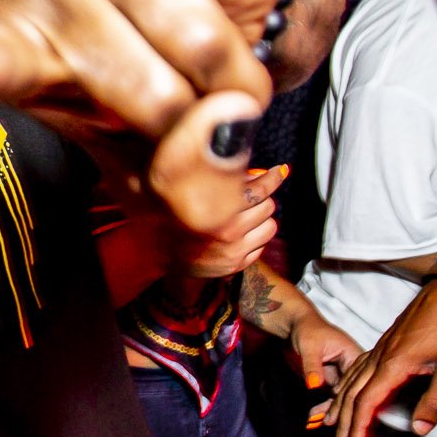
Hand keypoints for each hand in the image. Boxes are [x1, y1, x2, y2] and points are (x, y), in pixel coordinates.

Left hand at [0, 0, 275, 234]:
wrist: (197, 60)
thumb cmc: (150, 116)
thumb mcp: (157, 180)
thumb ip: (185, 196)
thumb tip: (222, 161)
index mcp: (16, 59)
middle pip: (144, 92)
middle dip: (197, 135)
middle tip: (199, 138)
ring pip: (195, 43)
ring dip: (234, 82)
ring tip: (218, 84)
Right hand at [178, 164, 284, 278]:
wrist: (157, 252)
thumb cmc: (176, 215)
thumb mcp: (192, 190)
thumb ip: (224, 181)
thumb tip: (258, 173)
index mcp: (215, 209)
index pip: (258, 190)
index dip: (272, 177)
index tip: (279, 171)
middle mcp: (227, 231)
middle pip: (268, 206)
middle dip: (261, 198)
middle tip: (251, 196)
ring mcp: (233, 250)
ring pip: (270, 226)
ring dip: (262, 219)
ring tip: (246, 216)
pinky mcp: (235, 265)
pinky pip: (261, 246)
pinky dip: (255, 238)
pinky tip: (240, 234)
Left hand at [290, 312, 361, 420]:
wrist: (296, 326)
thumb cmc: (306, 330)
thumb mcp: (309, 346)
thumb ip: (312, 366)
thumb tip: (315, 385)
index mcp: (354, 356)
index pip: (356, 382)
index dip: (348, 400)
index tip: (337, 414)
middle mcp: (352, 368)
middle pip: (350, 394)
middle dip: (338, 411)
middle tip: (325, 422)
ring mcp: (342, 376)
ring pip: (340, 399)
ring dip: (328, 412)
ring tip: (313, 420)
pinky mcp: (332, 381)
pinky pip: (330, 398)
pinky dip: (322, 408)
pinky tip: (313, 418)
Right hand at [325, 278, 436, 436]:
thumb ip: (435, 400)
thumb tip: (419, 429)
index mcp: (393, 364)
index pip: (367, 402)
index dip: (359, 427)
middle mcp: (380, 357)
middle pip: (352, 394)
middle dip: (345, 423)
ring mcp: (380, 348)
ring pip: (351, 380)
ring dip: (342, 405)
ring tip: (335, 424)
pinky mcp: (385, 343)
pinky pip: (358, 368)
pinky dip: (349, 386)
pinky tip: (348, 392)